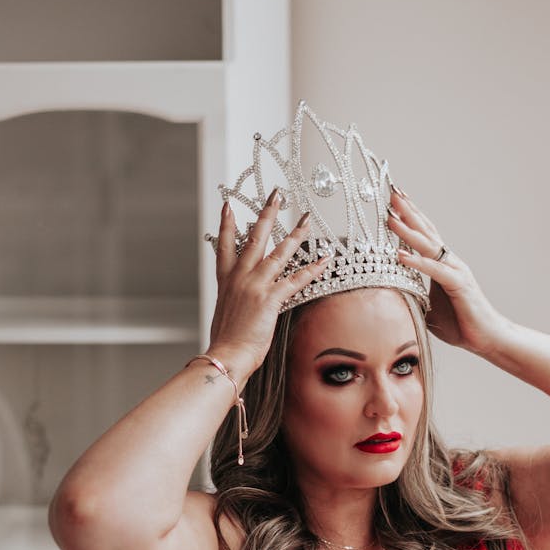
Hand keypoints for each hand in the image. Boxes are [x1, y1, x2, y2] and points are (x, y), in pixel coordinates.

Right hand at [208, 190, 331, 373]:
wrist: (227, 355)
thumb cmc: (226, 342)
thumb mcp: (226, 315)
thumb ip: (236, 302)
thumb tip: (243, 304)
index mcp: (226, 281)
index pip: (224, 245)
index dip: (227, 225)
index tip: (228, 207)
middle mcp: (240, 278)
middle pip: (255, 238)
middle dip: (267, 214)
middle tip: (276, 195)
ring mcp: (255, 285)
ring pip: (279, 253)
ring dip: (295, 235)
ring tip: (307, 219)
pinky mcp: (269, 298)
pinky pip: (296, 279)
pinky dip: (312, 269)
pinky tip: (325, 259)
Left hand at [386, 188, 510, 355]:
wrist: (486, 337)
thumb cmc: (460, 324)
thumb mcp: (428, 308)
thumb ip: (413, 297)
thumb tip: (391, 296)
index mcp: (442, 265)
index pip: (424, 235)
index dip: (409, 217)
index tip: (394, 201)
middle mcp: (449, 262)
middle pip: (426, 231)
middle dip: (408, 212)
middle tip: (391, 193)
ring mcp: (455, 271)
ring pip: (429, 245)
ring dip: (408, 230)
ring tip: (390, 217)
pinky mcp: (459, 284)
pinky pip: (434, 270)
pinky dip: (417, 261)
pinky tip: (401, 254)